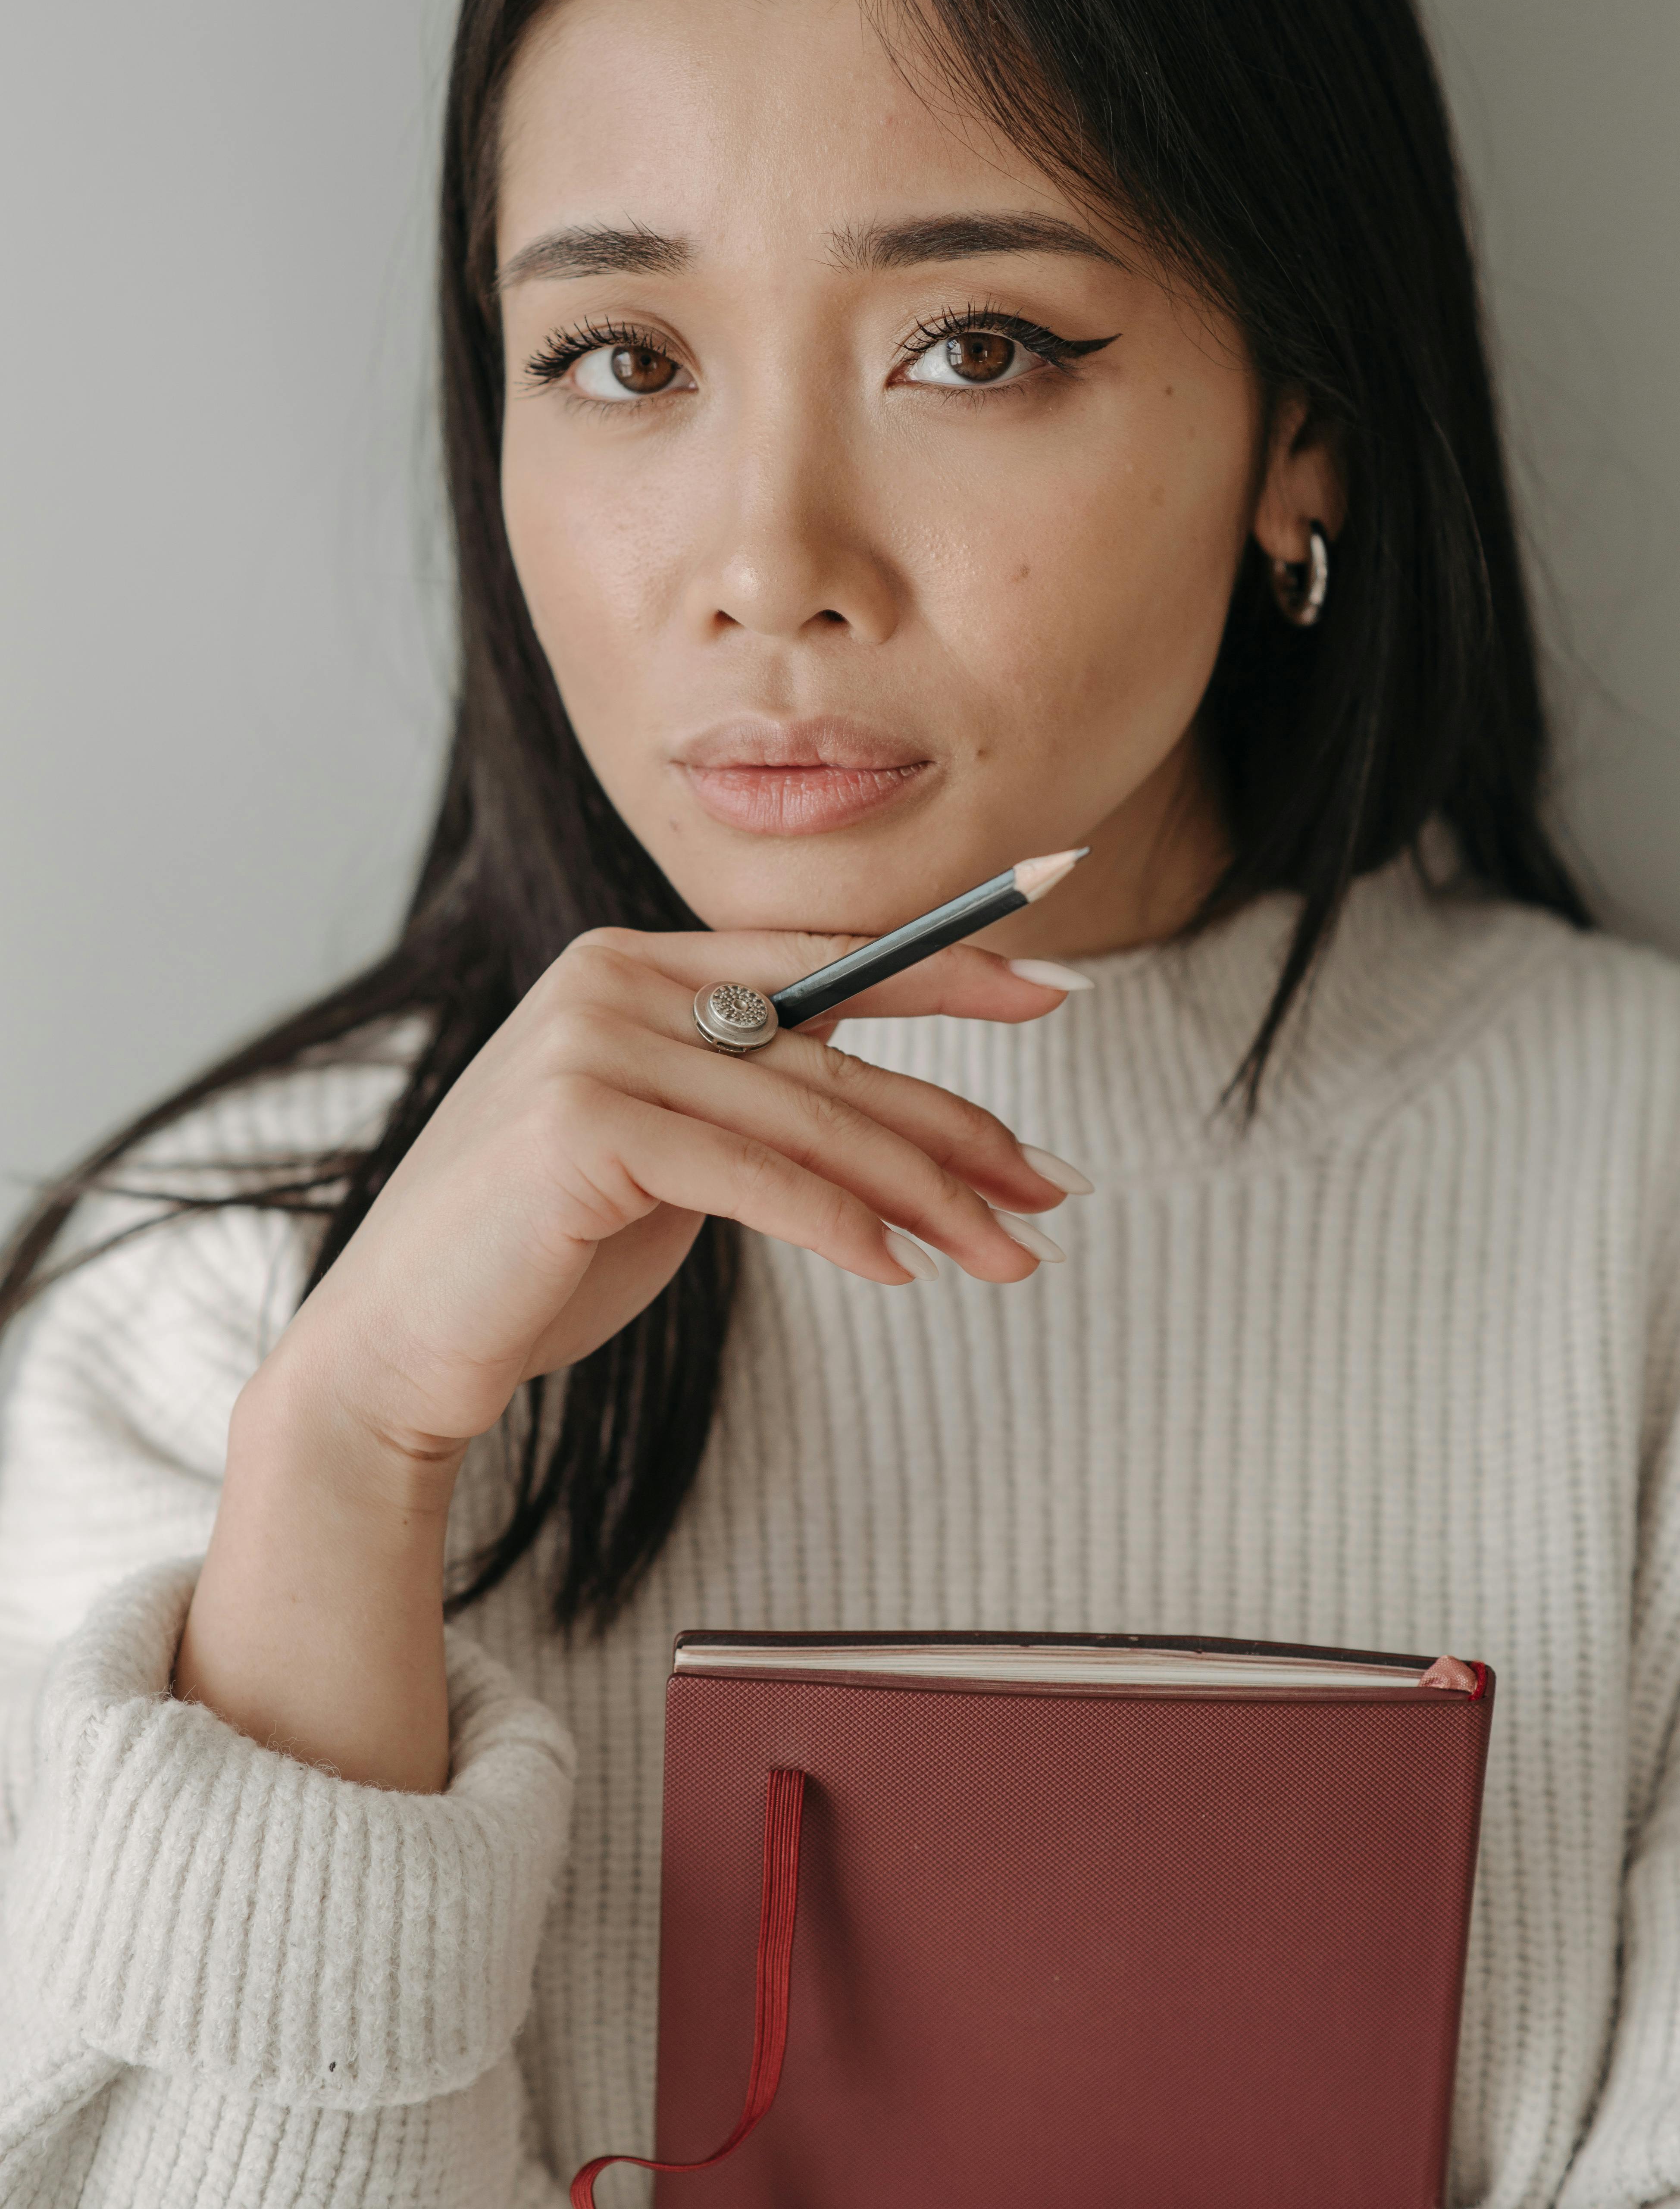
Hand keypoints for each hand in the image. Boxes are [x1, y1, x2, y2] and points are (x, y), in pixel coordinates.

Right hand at [269, 926, 1083, 1460]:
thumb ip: (746, 1102)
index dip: (951, 967)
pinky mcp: (584, 1122)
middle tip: (1053, 1191)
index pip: (825, 957)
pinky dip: (843, 1226)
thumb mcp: (665, 1155)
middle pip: (834, 1053)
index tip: (1057, 988)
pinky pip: (756, 1175)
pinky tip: (905, 1269)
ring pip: (812, 1119)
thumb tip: (885, 1116)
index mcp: (635, 964)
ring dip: (931, 1195)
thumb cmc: (538, 1259)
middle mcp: (613, 979)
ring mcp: (593, 1042)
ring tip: (1012, 1253)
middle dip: (961, 1130)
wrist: (400, 1347)